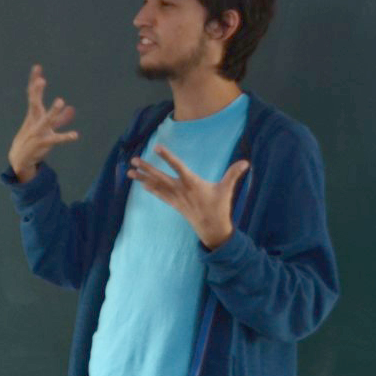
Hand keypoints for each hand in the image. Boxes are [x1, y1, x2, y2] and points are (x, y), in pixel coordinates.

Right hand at [8, 65, 79, 182]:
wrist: (20, 158)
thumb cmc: (34, 139)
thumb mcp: (48, 127)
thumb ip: (61, 118)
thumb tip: (72, 109)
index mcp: (33, 114)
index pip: (33, 95)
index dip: (35, 81)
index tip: (37, 67)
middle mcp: (34, 121)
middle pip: (34, 104)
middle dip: (37, 92)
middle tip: (41, 80)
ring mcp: (38, 132)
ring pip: (46, 120)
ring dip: (53, 111)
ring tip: (60, 101)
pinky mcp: (43, 143)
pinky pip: (56, 139)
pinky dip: (65, 137)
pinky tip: (75, 135)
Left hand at [127, 146, 249, 248]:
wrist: (212, 228)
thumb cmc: (219, 207)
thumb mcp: (226, 189)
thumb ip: (234, 173)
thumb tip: (246, 162)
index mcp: (192, 183)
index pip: (177, 166)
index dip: (167, 156)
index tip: (156, 147)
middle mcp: (181, 189)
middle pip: (160, 176)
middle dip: (146, 168)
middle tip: (133, 160)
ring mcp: (175, 197)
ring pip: (156, 185)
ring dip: (142, 178)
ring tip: (129, 171)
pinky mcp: (174, 204)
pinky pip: (159, 195)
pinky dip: (150, 189)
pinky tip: (141, 184)